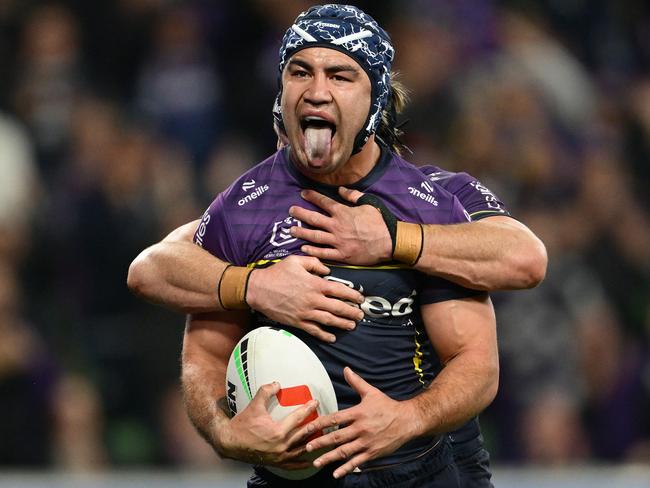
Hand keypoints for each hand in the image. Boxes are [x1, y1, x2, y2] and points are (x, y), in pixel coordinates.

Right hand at [219, 381, 319, 469]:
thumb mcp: (254, 406)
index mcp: (278, 432)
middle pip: (304, 434)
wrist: (230, 443)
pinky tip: (310, 461)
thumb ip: (266, 392)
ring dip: (312, 443)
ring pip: (301, 450)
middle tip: (324, 418)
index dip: (308, 409)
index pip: (298, 418)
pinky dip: (302, 463)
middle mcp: (281, 446)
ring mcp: (279, 456)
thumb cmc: (242, 425)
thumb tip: (277, 384)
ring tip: (323, 437)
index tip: (315, 402)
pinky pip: (293, 465)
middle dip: (315, 425)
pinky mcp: (276, 462)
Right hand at [246, 255, 363, 342]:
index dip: (352, 295)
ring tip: (352, 325)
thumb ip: (315, 263)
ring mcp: (305, 313)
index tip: (360, 298)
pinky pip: (314, 330)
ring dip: (343, 324)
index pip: (340, 290)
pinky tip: (332, 337)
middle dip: (352, 312)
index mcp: (315, 284)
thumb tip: (327, 270)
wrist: (258, 289)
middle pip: (338, 308)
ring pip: (329, 320)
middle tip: (360, 315)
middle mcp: (313, 300)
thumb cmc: (277, 273)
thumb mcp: (296, 260)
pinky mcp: (297, 322)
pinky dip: (324, 335)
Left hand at [289, 188, 391, 265]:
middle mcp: (337, 226)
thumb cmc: (380, 221)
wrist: (390, 241)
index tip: (303, 194)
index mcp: (343, 212)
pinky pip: (324, 253)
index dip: (312, 196)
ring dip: (301, 233)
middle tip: (291, 211)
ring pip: (315, 236)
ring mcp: (338, 242)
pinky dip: (313, 251)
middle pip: (314, 219)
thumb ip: (353, 196)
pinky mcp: (342, 255)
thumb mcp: (369, 202)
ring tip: (291, 230)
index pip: (324, 202)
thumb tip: (340, 189)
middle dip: (300, 214)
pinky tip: (303, 248)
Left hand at [300, 367, 414, 477]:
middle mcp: (360, 429)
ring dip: (329, 458)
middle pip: (336, 437)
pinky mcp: (373, 453)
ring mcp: (366, 442)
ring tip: (316, 463)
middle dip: (320, 442)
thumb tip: (346, 369)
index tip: (308, 427)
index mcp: (358, 413)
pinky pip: (357, 462)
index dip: (320, 423)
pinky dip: (346, 468)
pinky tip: (335, 474)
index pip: (335, 418)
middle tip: (306, 447)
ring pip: (344, 451)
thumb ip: (356, 382)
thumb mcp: (371, 392)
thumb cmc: (387, 406)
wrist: (407, 420)